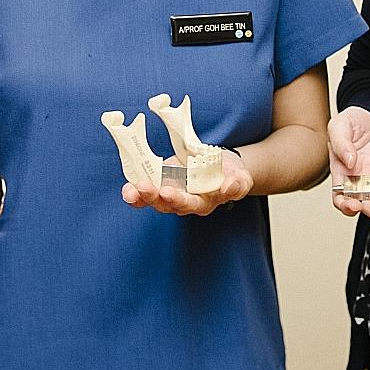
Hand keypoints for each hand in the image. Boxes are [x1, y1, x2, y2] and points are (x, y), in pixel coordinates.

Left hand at [121, 150, 252, 216]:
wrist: (221, 165)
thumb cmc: (230, 174)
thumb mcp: (241, 177)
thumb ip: (237, 184)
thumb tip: (229, 188)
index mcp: (204, 203)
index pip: (190, 204)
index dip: (179, 199)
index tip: (169, 192)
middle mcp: (184, 202)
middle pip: (166, 204)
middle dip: (154, 197)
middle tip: (143, 187)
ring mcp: (171, 192)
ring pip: (153, 199)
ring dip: (140, 196)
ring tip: (129, 190)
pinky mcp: (162, 181)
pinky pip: (146, 189)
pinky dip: (135, 190)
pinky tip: (128, 187)